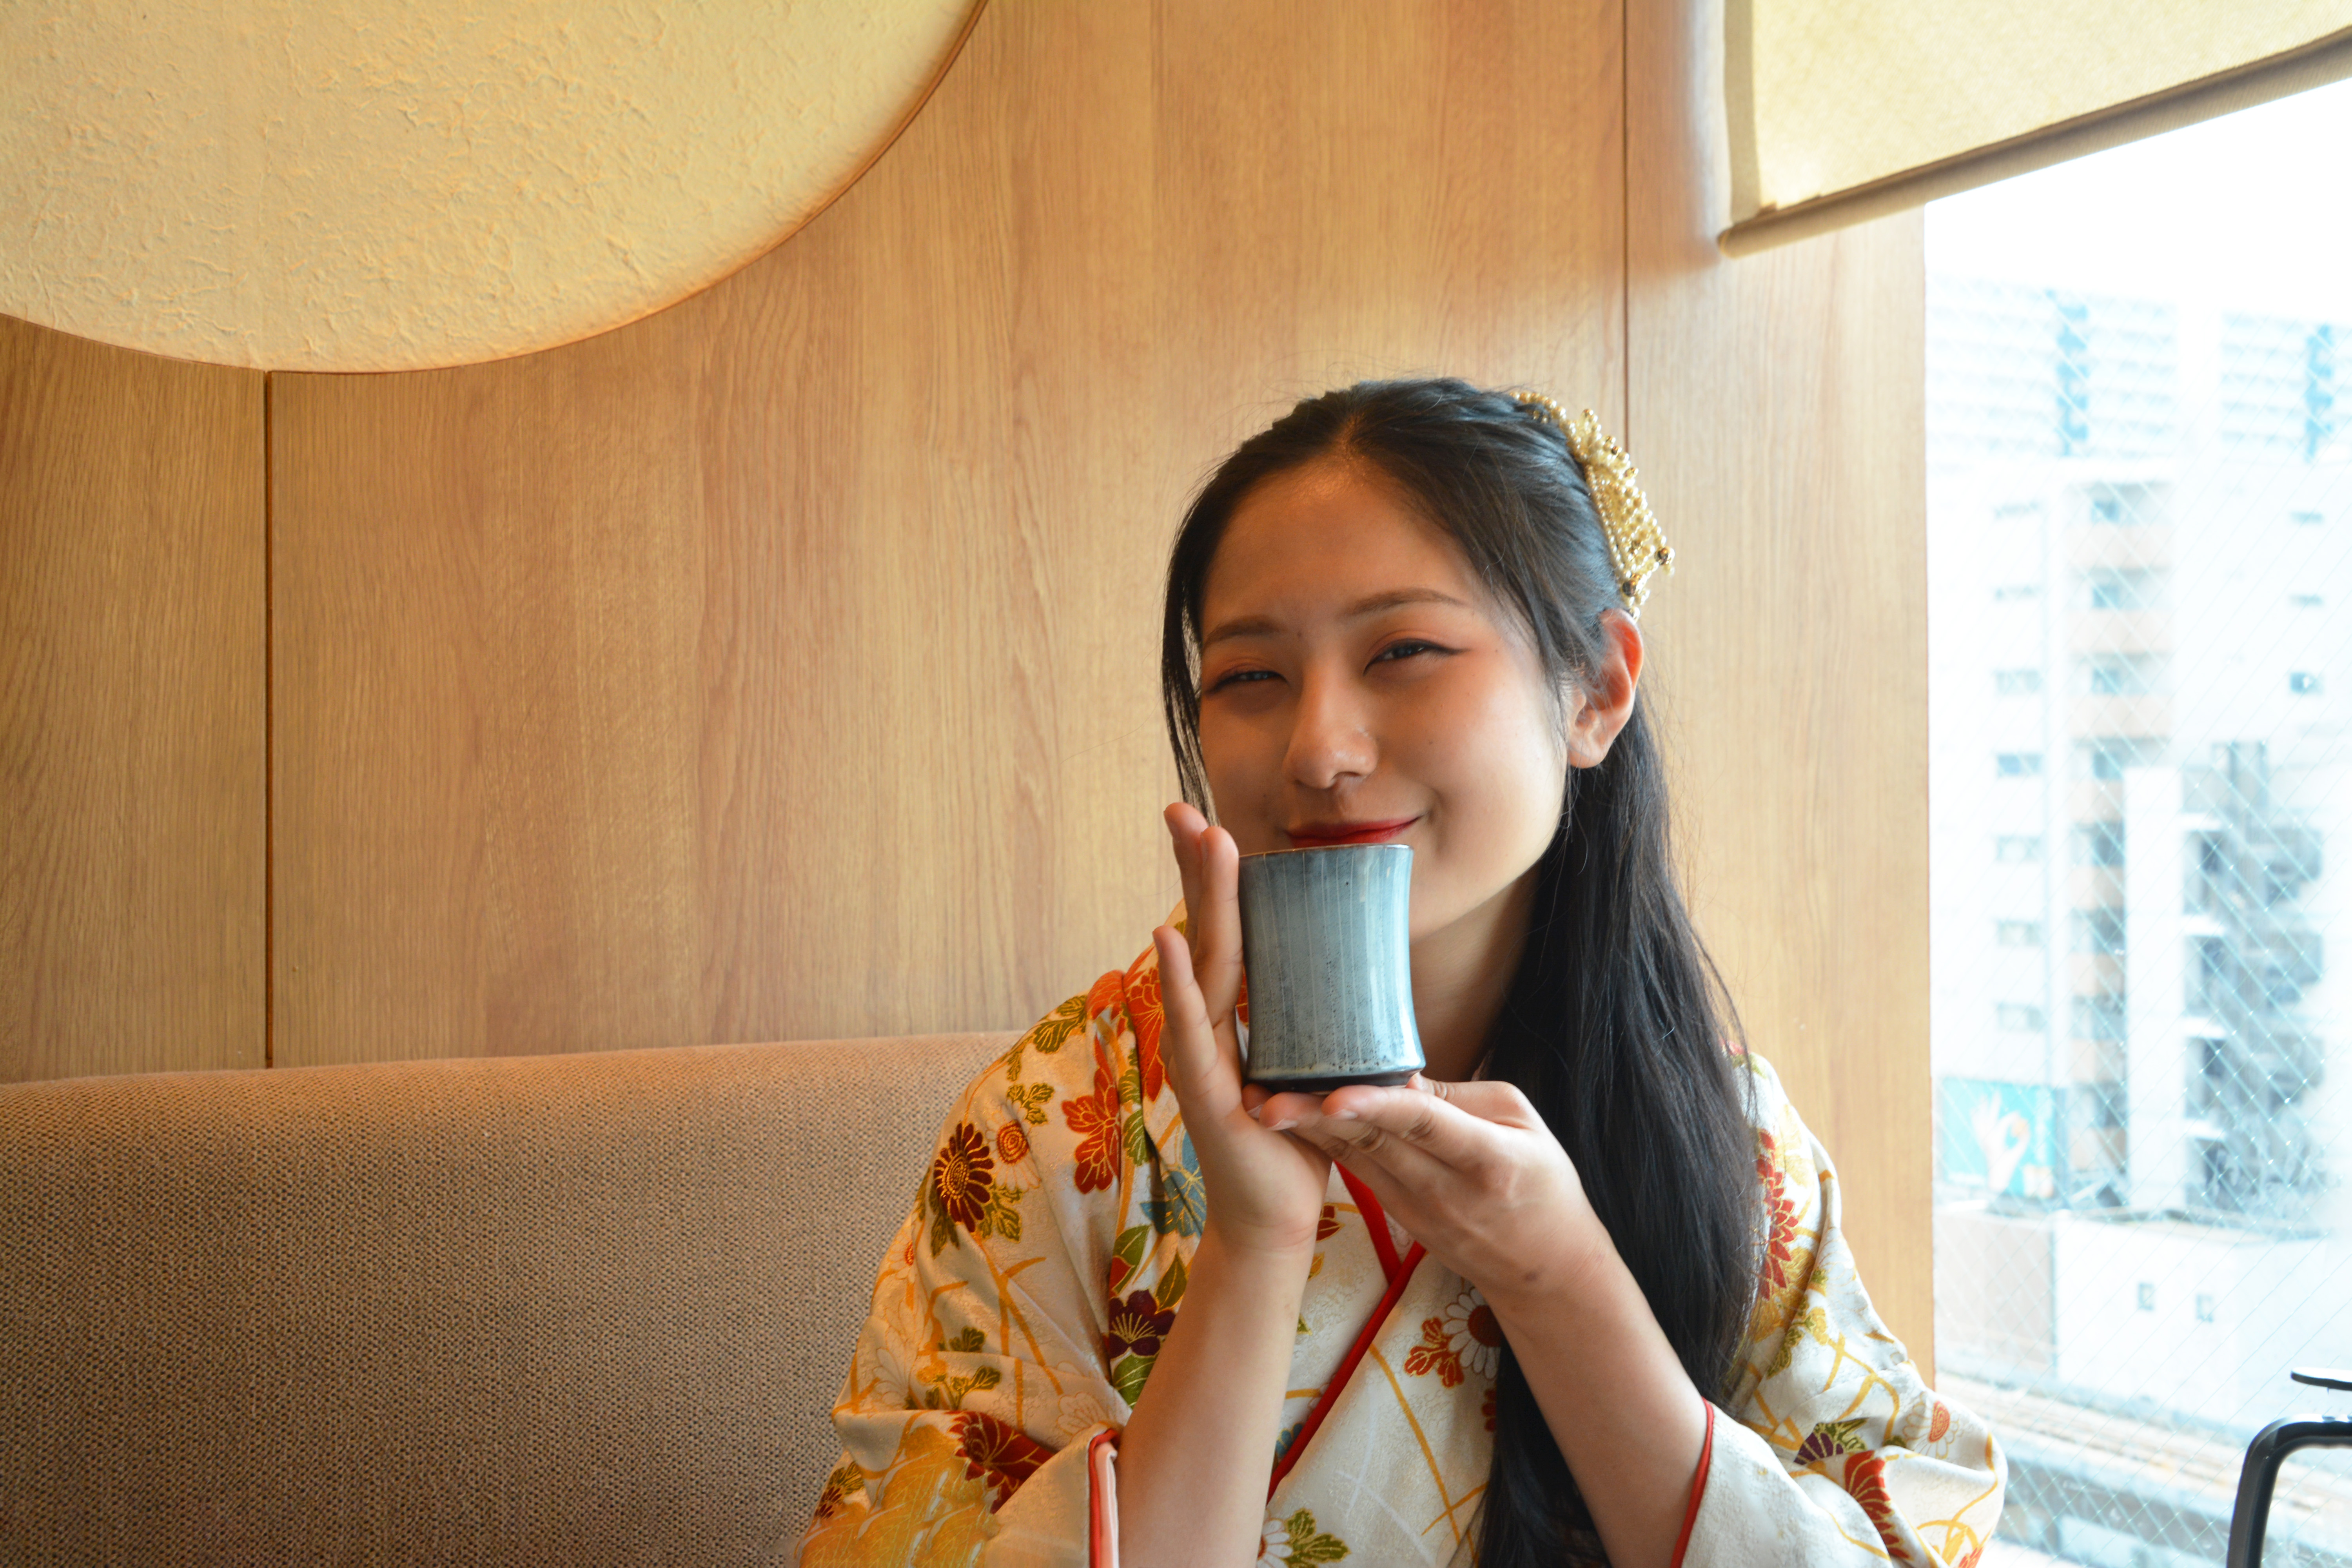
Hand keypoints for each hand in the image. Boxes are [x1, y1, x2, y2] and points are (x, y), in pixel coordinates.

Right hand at [1155, 803, 1331, 1256]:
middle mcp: (1203, 1028)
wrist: (1271, 1219)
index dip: (1210, 880)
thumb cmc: (1289, 1142)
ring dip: (1198, 901)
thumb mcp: (1304, 1066)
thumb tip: (1345, 972)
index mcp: (1229, 1019)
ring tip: (1196, 843)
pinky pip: (1194, 1027)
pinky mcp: (1206, 1092)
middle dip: (1193, 868)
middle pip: (1202, 933)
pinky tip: (1169, 938)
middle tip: (1179, 807)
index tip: (1205, 821)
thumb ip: (1308, 1022)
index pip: (1221, 934)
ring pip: (1202, 965)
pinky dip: (1180, 980)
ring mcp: (1198, 1057)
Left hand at [1267, 1075, 1611, 1313]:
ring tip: (1259, 1104)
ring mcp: (1415, 1210)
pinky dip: (1323, 1144)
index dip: (1376, 1107)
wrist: (1544, 1267)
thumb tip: (1399, 1075)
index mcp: (1485, 1160)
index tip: (1334, 1095)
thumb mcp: (1521, 1122)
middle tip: (1266, 1096)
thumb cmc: (1542, 1181)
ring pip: (1354, 1159)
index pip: (1423, 1127)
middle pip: (1373, 1144)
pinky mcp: (1398, 1216)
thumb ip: (1458, 1097)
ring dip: (1306, 1132)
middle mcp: (1443, 1190)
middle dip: (1316, 1119)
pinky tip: (1289, 1121)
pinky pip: (1356, 1170)